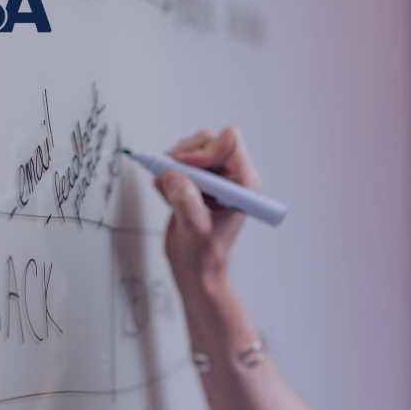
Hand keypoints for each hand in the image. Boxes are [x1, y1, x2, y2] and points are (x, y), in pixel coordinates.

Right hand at [154, 127, 262, 290]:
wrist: (196, 268)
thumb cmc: (204, 255)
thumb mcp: (195, 231)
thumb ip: (186, 202)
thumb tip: (173, 176)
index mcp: (244, 183)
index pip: (229, 142)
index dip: (204, 152)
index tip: (187, 170)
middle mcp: (232, 176)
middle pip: (207, 141)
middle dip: (184, 157)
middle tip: (172, 179)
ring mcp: (214, 177)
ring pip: (191, 148)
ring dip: (173, 166)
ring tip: (170, 194)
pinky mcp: (197, 180)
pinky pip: (178, 161)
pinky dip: (166, 175)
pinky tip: (168, 197)